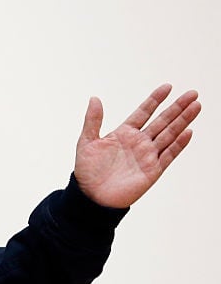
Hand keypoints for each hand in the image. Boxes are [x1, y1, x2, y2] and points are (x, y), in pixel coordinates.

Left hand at [74, 84, 200, 207]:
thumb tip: (94, 98)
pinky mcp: (152, 170)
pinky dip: (178, 144)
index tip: (167, 86)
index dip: (155, 100)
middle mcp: (139, 142)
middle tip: (192, 93)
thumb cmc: (87, 171)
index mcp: (124, 133)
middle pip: (162, 121)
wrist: (91, 197)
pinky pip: (168, 155)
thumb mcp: (87, 142)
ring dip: (183, 121)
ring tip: (196, 106)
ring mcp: (147, 155)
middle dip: (177, 107)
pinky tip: (188, 132)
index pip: (143, 112)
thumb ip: (92, 121)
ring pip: (169, 134)